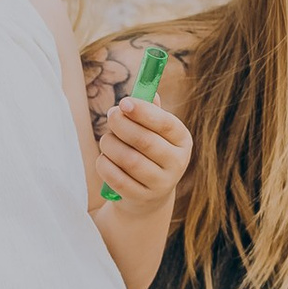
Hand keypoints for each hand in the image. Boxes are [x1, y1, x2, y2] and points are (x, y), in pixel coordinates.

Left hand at [94, 95, 191, 210]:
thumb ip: (150, 111)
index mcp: (182, 140)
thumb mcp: (154, 131)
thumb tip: (148, 91)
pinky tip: (104, 159)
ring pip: (128, 159)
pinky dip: (104, 165)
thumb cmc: (147, 152)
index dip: (143, 112)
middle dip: (121, 125)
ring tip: (106, 140)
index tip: (124, 102)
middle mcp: (177, 163)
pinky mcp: (141, 197)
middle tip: (111, 115)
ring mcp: (161, 183)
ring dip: (110, 145)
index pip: (166, 124)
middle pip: (144, 141)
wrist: (147, 195)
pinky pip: (116, 178)